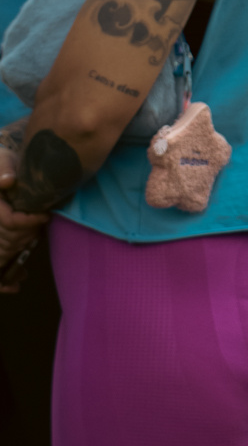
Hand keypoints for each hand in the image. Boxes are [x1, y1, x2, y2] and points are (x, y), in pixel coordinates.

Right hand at [0, 170, 46, 291]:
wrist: (1, 168)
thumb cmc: (2, 161)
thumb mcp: (1, 159)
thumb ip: (3, 168)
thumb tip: (8, 180)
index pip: (10, 222)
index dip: (28, 222)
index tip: (45, 216)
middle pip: (9, 240)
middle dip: (27, 237)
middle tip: (41, 226)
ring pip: (6, 252)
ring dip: (16, 260)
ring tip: (25, 269)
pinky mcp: (1, 237)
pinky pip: (0, 262)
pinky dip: (4, 280)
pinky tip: (14, 286)